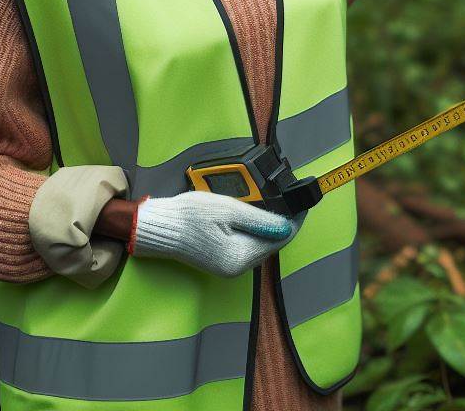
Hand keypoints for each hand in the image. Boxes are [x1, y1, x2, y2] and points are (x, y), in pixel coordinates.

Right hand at [129, 189, 301, 277]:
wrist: (161, 226)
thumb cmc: (191, 217)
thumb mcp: (229, 210)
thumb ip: (260, 219)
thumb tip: (287, 225)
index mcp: (240, 258)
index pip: (280, 238)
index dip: (295, 219)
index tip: (303, 202)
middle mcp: (237, 267)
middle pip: (272, 242)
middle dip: (283, 221)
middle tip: (290, 198)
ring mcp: (229, 265)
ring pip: (261, 243)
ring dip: (269, 225)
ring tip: (276, 202)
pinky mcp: (223, 260)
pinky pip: (248, 244)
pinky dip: (255, 230)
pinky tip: (255, 215)